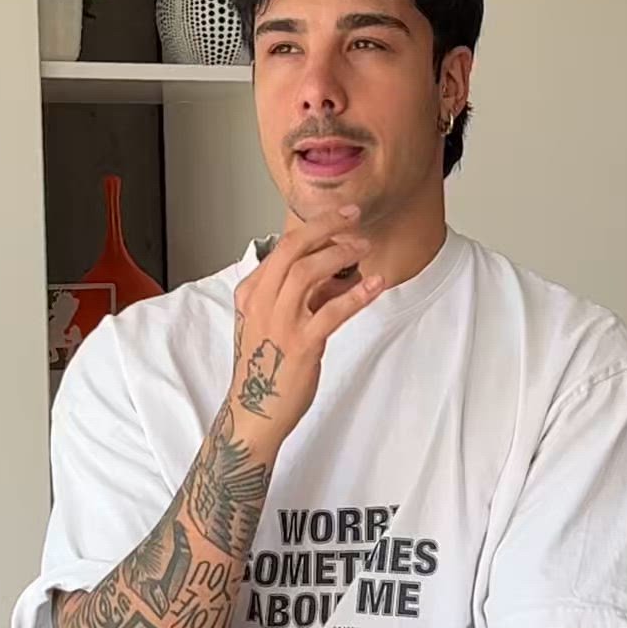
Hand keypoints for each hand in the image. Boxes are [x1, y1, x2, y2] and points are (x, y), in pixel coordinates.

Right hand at [228, 212, 384, 452]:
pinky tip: (375, 284)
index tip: (340, 219)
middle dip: (326, 226)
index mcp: (251, 293)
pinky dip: (358, 294)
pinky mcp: (303, 344)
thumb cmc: (267, 367)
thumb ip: (301, 296)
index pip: (282, 248)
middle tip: (353, 217)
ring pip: (310, 271)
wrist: (255, 411)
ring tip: (365, 248)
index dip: (315, 229)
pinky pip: (334, 311)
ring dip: (341, 254)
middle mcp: (261, 302)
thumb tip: (338, 273)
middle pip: (293, 249)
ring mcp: (280, 322)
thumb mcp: (273, 322)